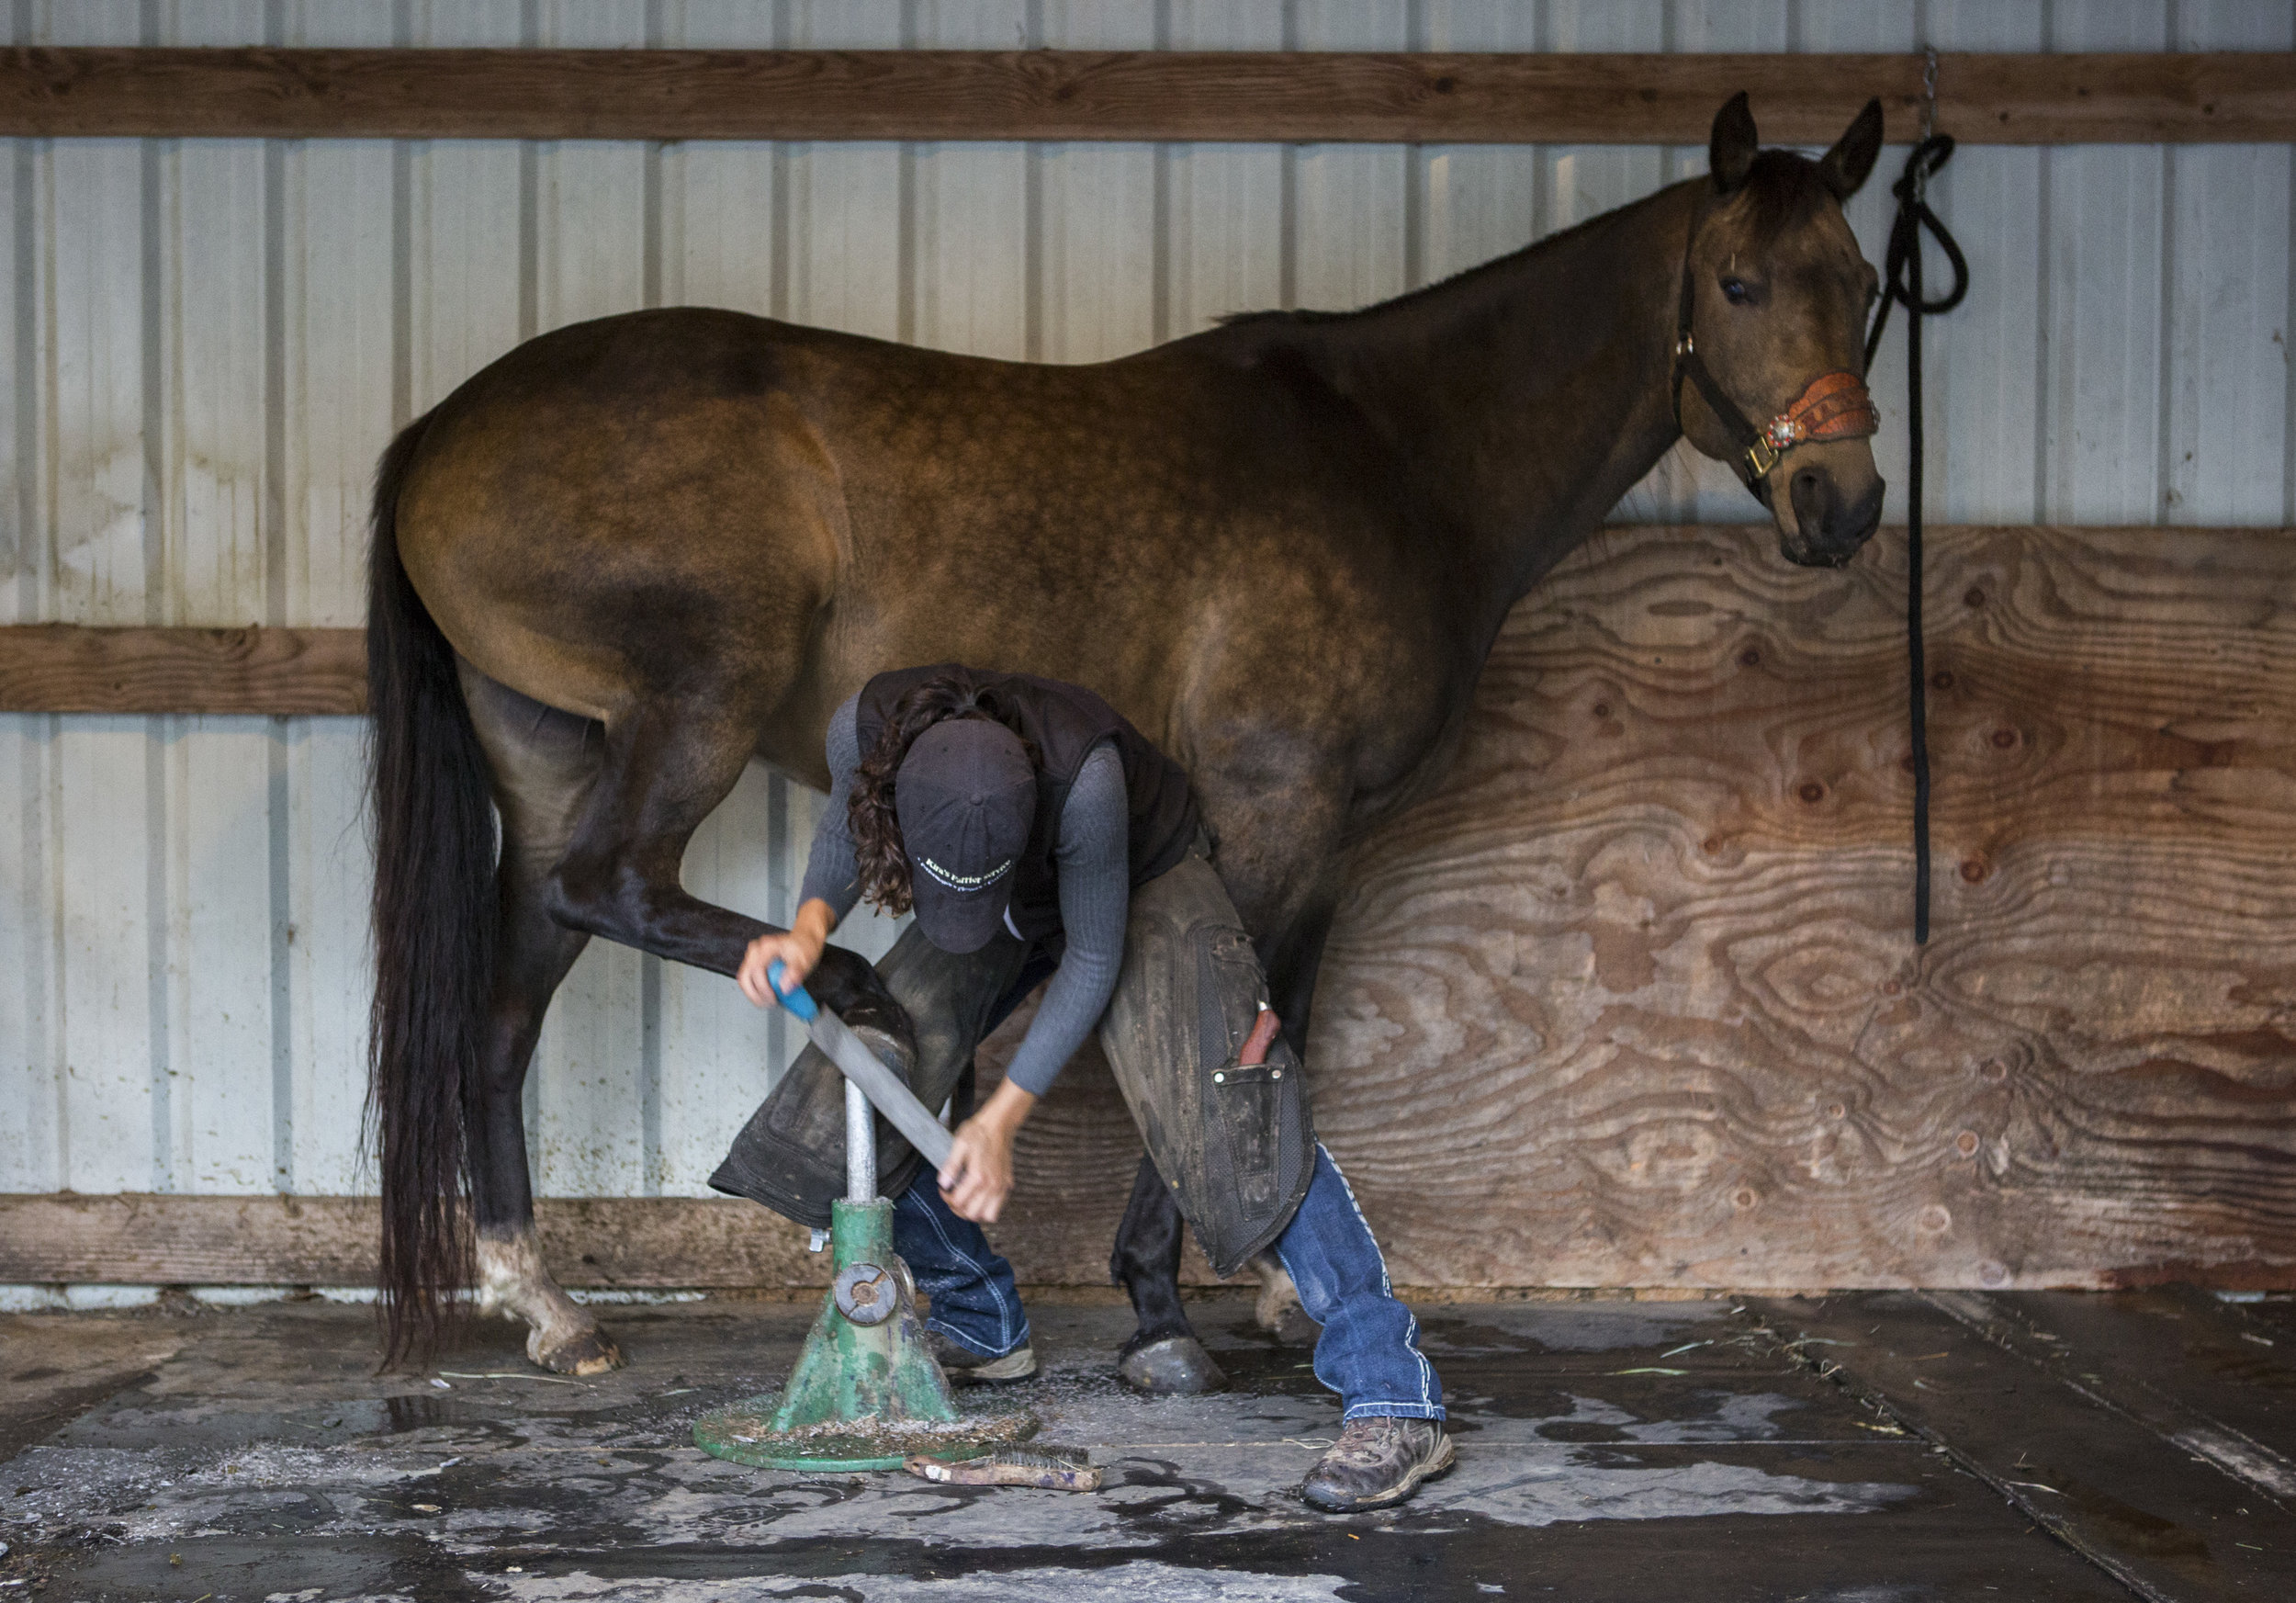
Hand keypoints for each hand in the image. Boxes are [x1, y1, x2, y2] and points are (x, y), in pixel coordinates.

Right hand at [737, 899, 833, 1008]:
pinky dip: (755, 991)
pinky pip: (748, 980)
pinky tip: (768, 997)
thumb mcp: (806, 960)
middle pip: (745, 976)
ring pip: (744, 980)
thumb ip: (796, 973)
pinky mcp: (752, 963)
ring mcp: (752, 956)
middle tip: (769, 1004)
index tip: (774, 998)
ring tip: (770, 1001)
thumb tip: (784, 988)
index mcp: (768, 946)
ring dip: (754, 995)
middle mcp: (756, 949)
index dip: (763, 988)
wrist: (804, 940)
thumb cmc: (804, 947)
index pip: (757, 969)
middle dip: (754, 995)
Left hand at [938, 1080, 1036, 1222]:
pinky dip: (987, 1207)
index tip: (943, 1189)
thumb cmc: (978, 1132)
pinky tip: (978, 1196)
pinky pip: (998, 1207)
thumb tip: (943, 1183)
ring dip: (975, 1212)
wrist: (999, 1124)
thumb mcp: (959, 1144)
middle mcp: (992, 1184)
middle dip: (958, 1209)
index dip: (946, 1198)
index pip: (958, 1202)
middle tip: (952, 1196)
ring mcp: (1001, 1186)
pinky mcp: (1007, 1184)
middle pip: (972, 1214)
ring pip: (988, 1216)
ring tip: (966, 1200)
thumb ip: (951, 1166)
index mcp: (978, 1176)